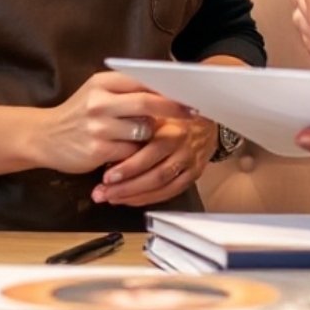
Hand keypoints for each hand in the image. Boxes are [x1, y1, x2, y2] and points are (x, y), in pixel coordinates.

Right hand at [34, 70, 193, 174]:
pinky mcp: (97, 151)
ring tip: (146, 136)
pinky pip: (131, 153)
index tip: (189, 93)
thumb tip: (167, 89)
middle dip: (173, 109)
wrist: (43, 137)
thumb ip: (127, 89)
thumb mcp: (98, 92)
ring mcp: (98, 127)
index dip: (168, 89)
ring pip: (142, 131)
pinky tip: (130, 152)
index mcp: (103, 83)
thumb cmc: (79, 113)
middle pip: (146, 104)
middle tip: (192, 113)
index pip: (143, 81)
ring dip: (150, 135)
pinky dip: (136, 154)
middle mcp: (100, 103)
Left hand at [92, 113, 218, 206]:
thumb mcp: (158, 109)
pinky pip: (170, 192)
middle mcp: (184, 148)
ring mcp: (190, 163)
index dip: (128, 167)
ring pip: (162, 186)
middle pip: (155, 174)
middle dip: (126, 187)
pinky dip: (148, 199)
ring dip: (134, 196)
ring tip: (110, 198)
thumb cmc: (175, 112)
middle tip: (102, 193)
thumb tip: (109, 136)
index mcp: (174, 129)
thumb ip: (140, 120)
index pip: (150, 153)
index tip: (105, 175)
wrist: (207, 119)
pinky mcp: (194, 175)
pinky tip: (130, 200)